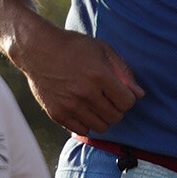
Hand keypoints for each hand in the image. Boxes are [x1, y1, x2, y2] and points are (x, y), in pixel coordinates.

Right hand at [10, 15, 143, 135]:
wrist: (36, 50)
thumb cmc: (73, 47)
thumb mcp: (102, 49)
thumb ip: (123, 72)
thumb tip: (139, 95)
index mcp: (99, 75)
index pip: (127, 102)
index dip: (128, 98)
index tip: (120, 92)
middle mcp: (85, 93)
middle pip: (115, 117)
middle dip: (116, 108)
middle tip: (107, 97)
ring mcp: (70, 106)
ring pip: (101, 127)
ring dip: (102, 117)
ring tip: (95, 103)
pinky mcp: (57, 114)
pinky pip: (82, 130)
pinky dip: (86, 123)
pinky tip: (82, 109)